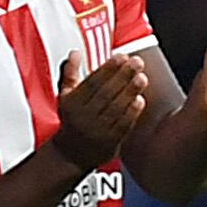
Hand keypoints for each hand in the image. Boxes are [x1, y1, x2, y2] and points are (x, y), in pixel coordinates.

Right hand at [52, 52, 149, 168]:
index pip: (91, 83)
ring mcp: (96, 130)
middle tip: (137, 62)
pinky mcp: (109, 142)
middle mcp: (82, 117)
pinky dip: (132, 111)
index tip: (121, 56)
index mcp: (71, 104)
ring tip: (142, 77)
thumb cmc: (71, 120)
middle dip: (122, 76)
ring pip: (115, 108)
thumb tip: (75, 53)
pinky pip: (122, 124)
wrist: (70, 154)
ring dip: (130, 91)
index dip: (107, 69)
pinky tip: (140, 99)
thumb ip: (70, 74)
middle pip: (105, 93)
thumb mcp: (65, 97)